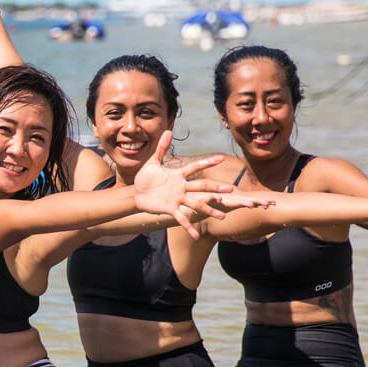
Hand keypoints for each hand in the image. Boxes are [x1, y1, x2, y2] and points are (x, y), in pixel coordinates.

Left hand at [132, 132, 267, 237]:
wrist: (136, 193)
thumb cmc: (145, 177)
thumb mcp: (153, 162)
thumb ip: (161, 148)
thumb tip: (168, 130)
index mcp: (178, 175)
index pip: (195, 167)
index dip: (207, 162)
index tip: (220, 157)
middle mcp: (181, 187)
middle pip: (201, 187)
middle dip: (215, 188)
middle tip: (231, 190)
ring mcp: (177, 199)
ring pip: (196, 204)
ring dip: (209, 210)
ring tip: (222, 216)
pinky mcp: (170, 209)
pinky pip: (181, 219)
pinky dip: (188, 227)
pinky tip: (195, 236)